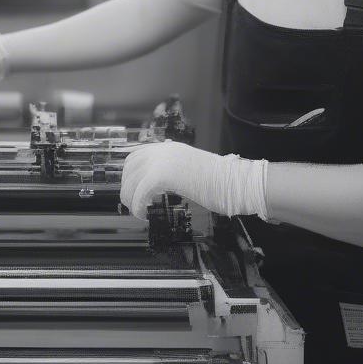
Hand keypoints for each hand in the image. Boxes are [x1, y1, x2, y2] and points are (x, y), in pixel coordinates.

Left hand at [119, 140, 269, 220]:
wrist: (235, 182)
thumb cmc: (220, 181)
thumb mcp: (190, 168)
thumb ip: (174, 169)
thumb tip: (158, 182)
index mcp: (169, 148)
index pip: (135, 156)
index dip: (129, 174)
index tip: (132, 189)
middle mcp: (163, 151)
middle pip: (130, 168)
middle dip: (127, 188)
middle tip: (133, 204)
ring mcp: (162, 162)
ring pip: (132, 182)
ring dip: (130, 199)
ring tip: (139, 211)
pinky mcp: (164, 176)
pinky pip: (140, 193)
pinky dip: (138, 206)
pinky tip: (144, 215)